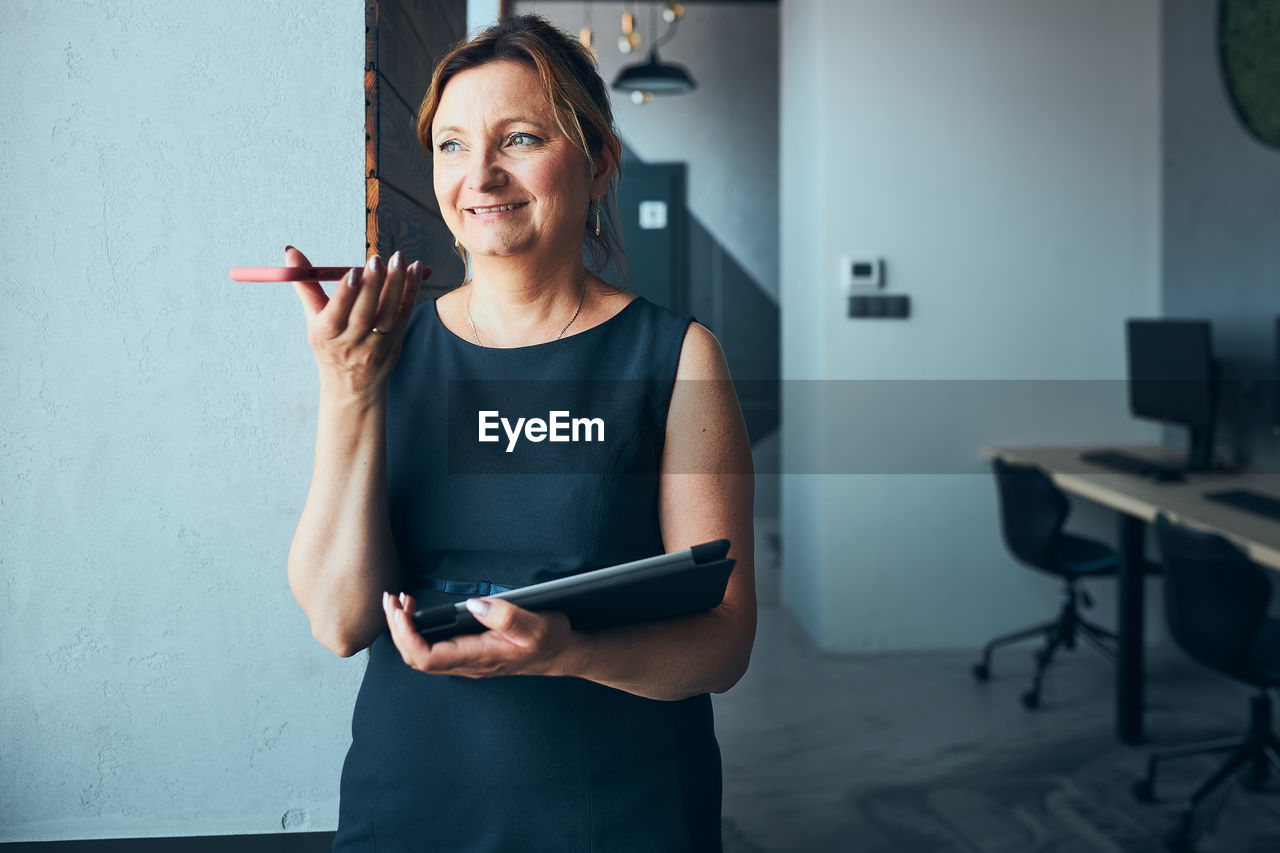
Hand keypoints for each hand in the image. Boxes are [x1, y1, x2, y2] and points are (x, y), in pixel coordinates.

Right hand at [287, 246, 429, 398]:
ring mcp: (377, 344)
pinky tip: (415, 269)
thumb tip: (290, 251)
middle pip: (364, 313)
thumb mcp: (314, 319)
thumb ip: (306, 285)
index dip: (345, 292)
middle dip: (372, 285)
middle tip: (377, 259)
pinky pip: (405, 313)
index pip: (336, 313)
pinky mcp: (396, 341)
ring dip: (396, 285)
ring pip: (388, 314)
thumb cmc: (330, 343)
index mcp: (327, 334)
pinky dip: (411, 290)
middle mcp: (352, 342)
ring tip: (399, 258)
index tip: (353, 270)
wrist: (352, 385)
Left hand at [382, 591, 582, 678]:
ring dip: (404, 630)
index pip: (426, 656)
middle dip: (397, 629)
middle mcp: (467, 664)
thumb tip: (474, 605)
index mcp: (478, 657)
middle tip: (392, 599)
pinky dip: (417, 631)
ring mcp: (466, 661)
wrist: (563, 654)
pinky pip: (430, 649)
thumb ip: (505, 615)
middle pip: (415, 657)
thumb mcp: (536, 624)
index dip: (407, 636)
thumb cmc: (551, 640)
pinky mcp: (468, 654)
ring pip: (420, 654)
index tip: (401, 611)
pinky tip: (418, 613)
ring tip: (400, 603)